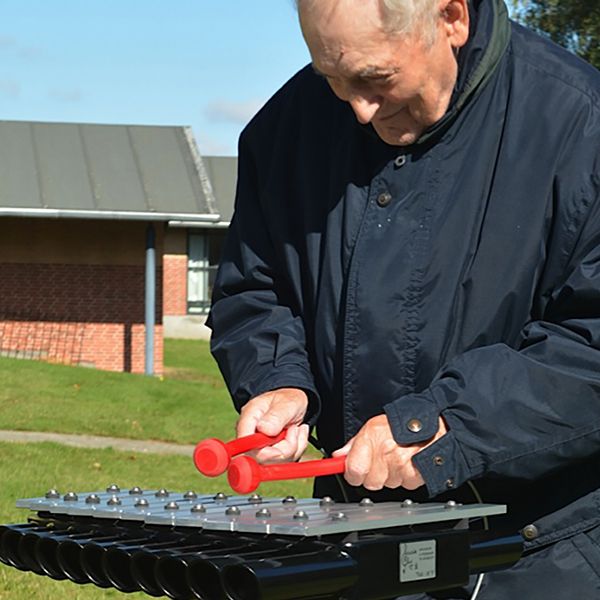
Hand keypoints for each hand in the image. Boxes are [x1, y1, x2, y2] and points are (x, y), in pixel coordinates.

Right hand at [236, 387, 309, 462]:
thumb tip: (264, 430)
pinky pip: (285, 461)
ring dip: (294, 447)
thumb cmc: (287, 399)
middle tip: (295, 430)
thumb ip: (276, 416)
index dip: (261, 453)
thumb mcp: (286, 403)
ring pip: (276, 462)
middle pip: (261, 458)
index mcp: (248, 419)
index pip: (245, 445)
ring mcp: (260, 446)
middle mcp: (250, 435)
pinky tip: (297, 434)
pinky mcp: (271, 454)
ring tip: (296, 428)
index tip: (279, 452)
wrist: (293, 403)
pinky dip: (297, 449)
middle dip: (285, 449)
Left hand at [332, 414, 447, 490]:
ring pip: (387, 484)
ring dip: (391, 475)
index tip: (353, 471)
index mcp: (372, 438)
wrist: (434, 425)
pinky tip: (409, 463)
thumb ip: (354, 443)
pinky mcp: (415, 475)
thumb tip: (339, 456)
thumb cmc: (404, 424)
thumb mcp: (374, 426)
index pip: (352, 470)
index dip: (352, 473)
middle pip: (370, 482)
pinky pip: (404, 485)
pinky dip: (405, 477)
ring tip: (398, 457)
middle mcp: (385, 452)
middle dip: (373, 475)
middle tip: (381, 461)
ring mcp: (401, 465)